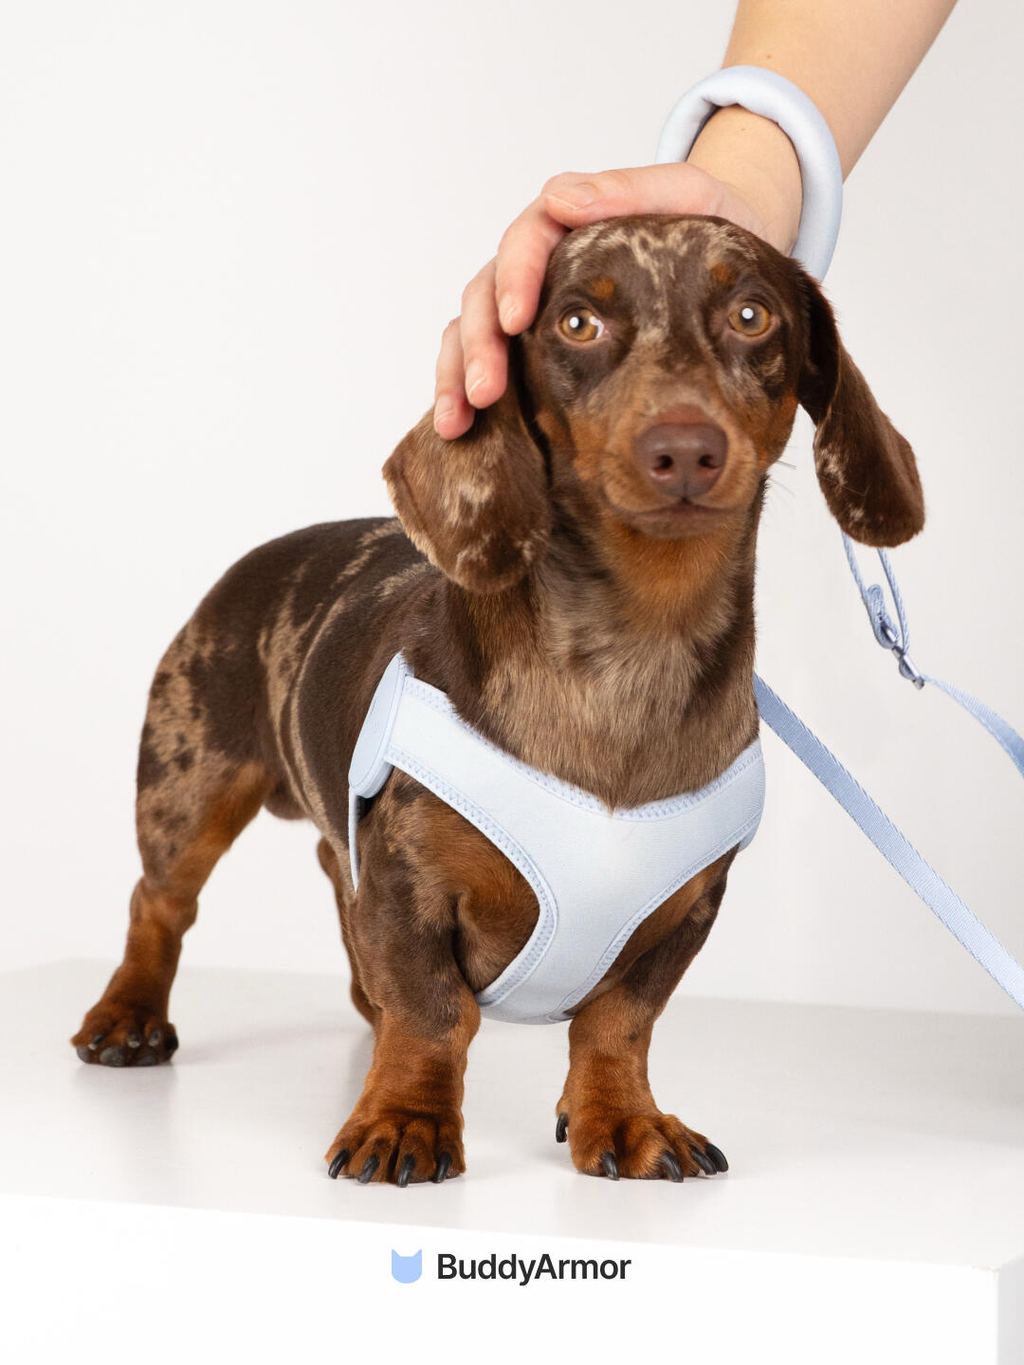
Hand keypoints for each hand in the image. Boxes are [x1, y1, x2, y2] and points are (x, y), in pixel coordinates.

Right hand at [433, 127, 801, 439]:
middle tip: (486, 391)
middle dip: (479, 346)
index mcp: (563, 226)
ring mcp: (525, 309)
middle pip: (483, 297)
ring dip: (457, 377)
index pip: (523, 243)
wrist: (725, 269)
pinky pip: (484, 366)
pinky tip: (460, 432)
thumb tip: (559, 198)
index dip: (513, 279)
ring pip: (470, 334)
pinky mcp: (527, 349)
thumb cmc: (707, 224)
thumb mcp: (686, 194)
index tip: (517, 319)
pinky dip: (465, 396)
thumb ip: (630, 189)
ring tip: (457, 422)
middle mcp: (533, 267)